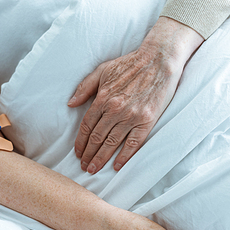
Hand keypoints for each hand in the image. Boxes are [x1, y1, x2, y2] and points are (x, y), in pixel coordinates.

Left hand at [68, 17, 202, 173]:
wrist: (159, 60)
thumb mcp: (102, 70)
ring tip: (93, 169)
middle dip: (88, 154)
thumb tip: (70, 103)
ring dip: (101, 158)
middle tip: (83, 167)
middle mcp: (115, 109)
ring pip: (112, 143)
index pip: (87, 126)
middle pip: (97, 137)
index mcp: (103, 98)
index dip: (81, 142)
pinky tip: (117, 166)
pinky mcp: (147, 121)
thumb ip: (84, 87)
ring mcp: (131, 116)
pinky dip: (124, 156)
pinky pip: (133, 143)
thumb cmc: (129, 64)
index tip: (77, 152)